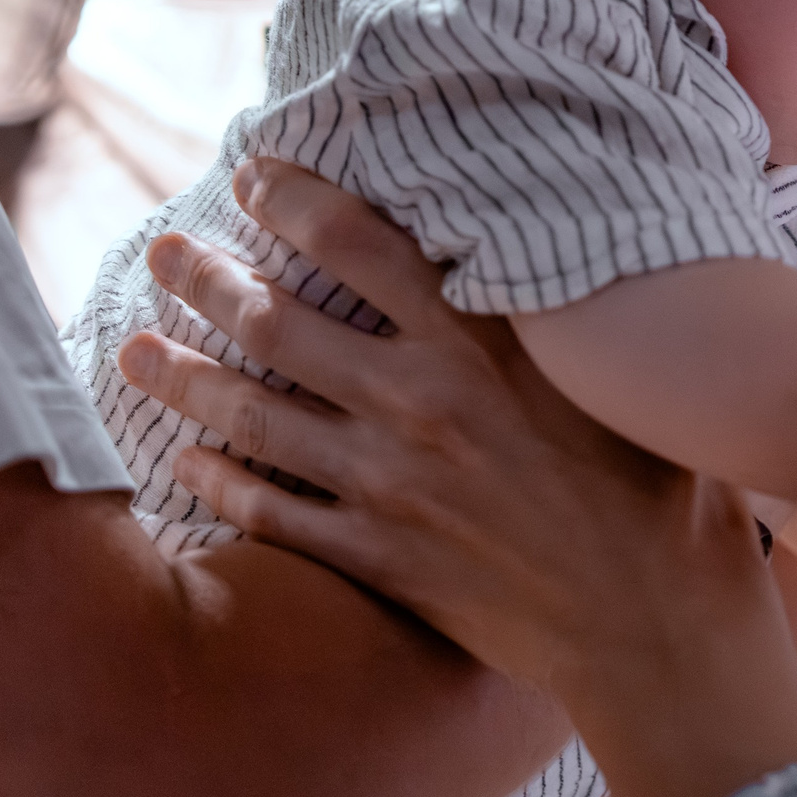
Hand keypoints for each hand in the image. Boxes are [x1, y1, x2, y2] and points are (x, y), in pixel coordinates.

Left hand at [113, 159, 796, 796]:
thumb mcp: (617, 364)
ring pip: (254, 415)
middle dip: (205, 277)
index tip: (250, 175)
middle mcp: (421, 399)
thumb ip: (555, 300)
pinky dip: (222, 485)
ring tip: (134, 347)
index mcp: (482, 337)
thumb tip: (537, 226)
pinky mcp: (382, 557)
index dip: (290, 197)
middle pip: (279, 320)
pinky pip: (274, 515)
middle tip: (162, 249)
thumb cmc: (662, 482)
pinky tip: (186, 462)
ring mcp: (391, 482)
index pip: (358, 239)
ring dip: (183, 375)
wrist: (659, 621)